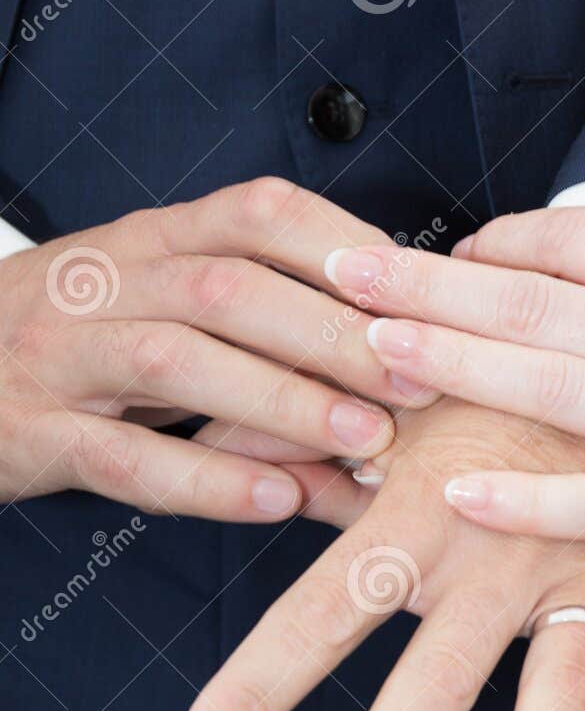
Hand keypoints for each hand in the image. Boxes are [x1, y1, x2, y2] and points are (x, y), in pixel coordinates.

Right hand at [0, 178, 437, 519]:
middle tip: (419, 381)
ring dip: (283, 400)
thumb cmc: (82, 346)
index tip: (420, 291)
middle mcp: (104, 279)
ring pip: (177, 360)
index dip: (343, 242)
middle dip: (334, 333)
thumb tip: (400, 391)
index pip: (256, 210)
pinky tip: (278, 499)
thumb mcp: (162, 311)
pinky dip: (207, 480)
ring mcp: (60, 352)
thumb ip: (267, 337)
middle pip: (230, 286)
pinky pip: (124, 455)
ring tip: (366, 440)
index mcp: (149, 238)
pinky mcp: (33, 431)